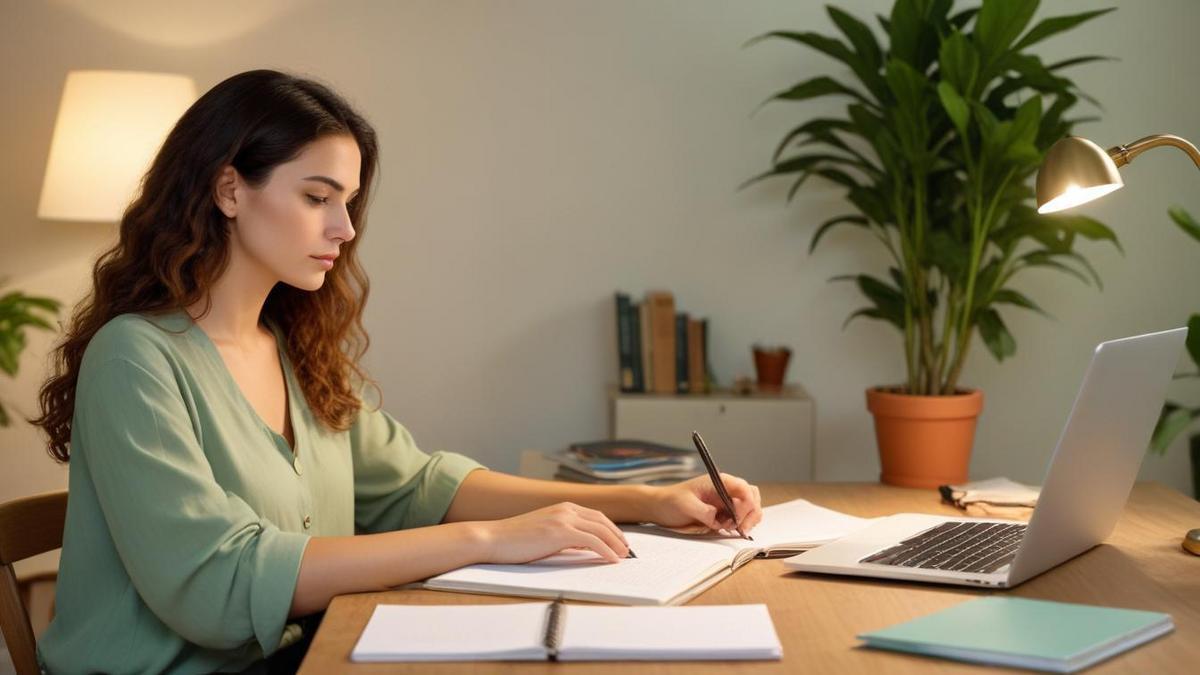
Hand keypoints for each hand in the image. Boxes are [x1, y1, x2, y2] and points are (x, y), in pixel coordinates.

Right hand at [476, 502, 630, 563]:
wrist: (492, 538)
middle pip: (602, 521)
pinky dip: (605, 550)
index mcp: (562, 507)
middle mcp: (565, 509)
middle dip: (617, 535)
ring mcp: (563, 519)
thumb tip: (581, 546)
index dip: (611, 528)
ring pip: (600, 530)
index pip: (595, 516)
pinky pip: (592, 541)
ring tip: (623, 556)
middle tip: (626, 549)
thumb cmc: (514, 540)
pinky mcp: (560, 532)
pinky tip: (612, 559)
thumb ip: (563, 535)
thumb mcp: (544, 533)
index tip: (619, 540)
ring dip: (616, 543)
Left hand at [648, 473, 762, 534]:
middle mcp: (726, 490)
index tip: (737, 520)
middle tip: (739, 529)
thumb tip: (718, 518)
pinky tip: (726, 529)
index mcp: (719, 481)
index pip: (744, 489)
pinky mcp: (723, 513)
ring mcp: (725, 501)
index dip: (747, 504)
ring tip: (730, 528)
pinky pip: (740, 518)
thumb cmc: (670, 501)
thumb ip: (704, 511)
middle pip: (752, 498)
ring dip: (746, 521)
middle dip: (750, 514)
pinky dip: (739, 525)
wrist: (660, 507)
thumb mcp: (685, 505)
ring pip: (749, 509)